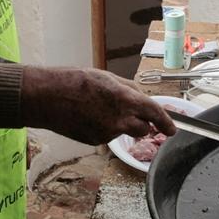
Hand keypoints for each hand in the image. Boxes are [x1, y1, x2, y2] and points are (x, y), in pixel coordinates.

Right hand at [20, 66, 177, 144]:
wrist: (46, 97)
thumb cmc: (74, 81)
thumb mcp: (106, 77)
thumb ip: (128, 89)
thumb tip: (140, 98)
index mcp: (125, 99)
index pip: (154, 113)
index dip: (166, 122)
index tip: (172, 129)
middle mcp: (119, 120)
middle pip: (143, 130)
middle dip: (144, 125)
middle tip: (135, 117)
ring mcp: (106, 133)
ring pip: (123, 132)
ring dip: (120, 124)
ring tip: (100, 109)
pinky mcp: (94, 141)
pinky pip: (107, 136)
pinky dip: (104, 128)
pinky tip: (89, 116)